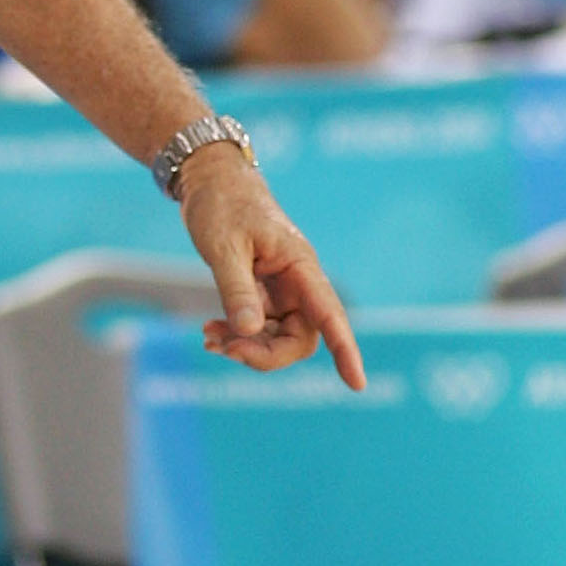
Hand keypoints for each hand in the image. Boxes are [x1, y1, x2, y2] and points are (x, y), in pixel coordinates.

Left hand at [177, 147, 364, 389]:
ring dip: (245, 347)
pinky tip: (211, 332)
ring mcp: (281, 290)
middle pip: (300, 339)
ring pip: (278, 338)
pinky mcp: (263, 293)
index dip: (345, 350)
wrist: (210, 180)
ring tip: (208, 338)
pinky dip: (237, 335)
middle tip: (222, 348)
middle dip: (264, 354)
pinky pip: (259, 328)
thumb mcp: (224, 247)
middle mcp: (298, 282)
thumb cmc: (221, 205)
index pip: (330, 315)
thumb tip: (251, 332)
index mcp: (300, 266)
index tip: (356, 384)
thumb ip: (236, 290)